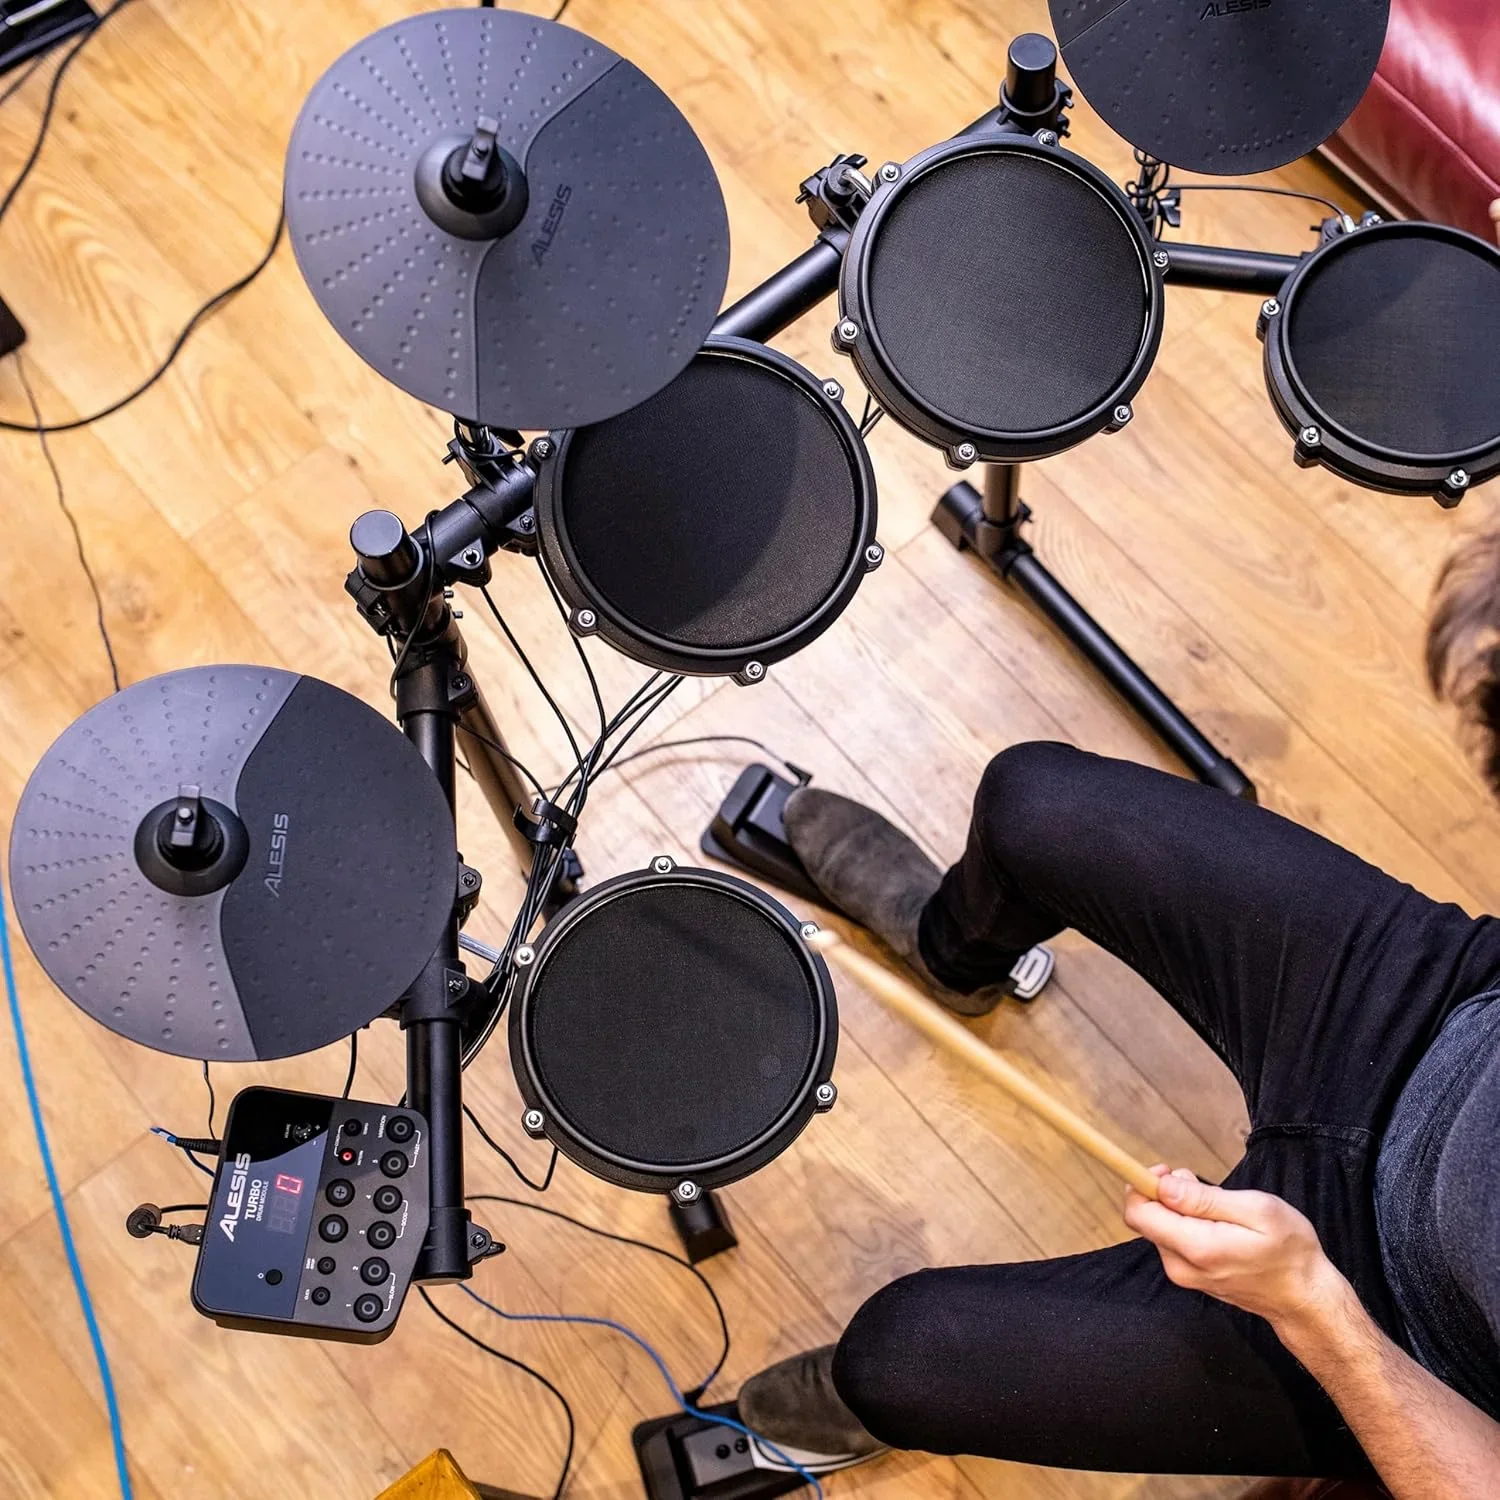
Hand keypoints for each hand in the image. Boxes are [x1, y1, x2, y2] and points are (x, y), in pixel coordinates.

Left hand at [1123, 1165, 1348, 1331]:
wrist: (1304, 1298)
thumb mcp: (1256, 1210)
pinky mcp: (1190, 1276)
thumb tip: (1163, 1185)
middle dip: (1167, 1193)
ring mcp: (1184, 1275)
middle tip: (1205, 1187)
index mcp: (1196, 1247)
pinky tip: (1219, 1226)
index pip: (1138, 1213)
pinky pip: (1174, 1240)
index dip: (1143, 1183)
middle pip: (1147, 1218)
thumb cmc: (1289, 1250)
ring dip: (1180, 1209)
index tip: (1168, 1170)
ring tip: (1221, 1210)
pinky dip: (1188, 1224)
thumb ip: (1204, 1199)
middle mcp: (1181, 1266)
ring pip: (1160, 1227)